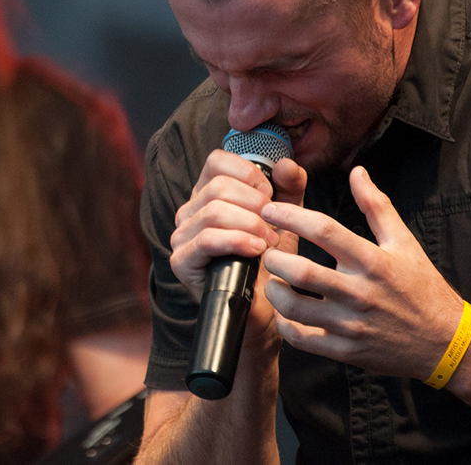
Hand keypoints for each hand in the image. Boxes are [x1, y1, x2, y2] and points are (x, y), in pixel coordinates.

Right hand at [169, 150, 306, 336]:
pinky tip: (256, 250)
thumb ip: (289, 188)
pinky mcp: (181, 261)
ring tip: (269, 241)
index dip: (247, 172)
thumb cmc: (271, 262)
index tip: (270, 193)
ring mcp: (181, 236)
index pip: (217, 161)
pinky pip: (206, 240)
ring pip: (213, 211)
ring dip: (250, 224)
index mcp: (209, 193)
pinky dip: (237, 241)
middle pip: (218, 186)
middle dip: (254, 203)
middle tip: (274, 224)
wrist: (266, 309)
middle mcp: (190, 211)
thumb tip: (288, 163)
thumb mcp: (286, 218)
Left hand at [260, 165, 463, 380]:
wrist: (446, 342)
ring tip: (272, 279)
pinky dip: (284, 324)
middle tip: (267, 250)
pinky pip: (302, 339)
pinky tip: (284, 312)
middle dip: (274, 257)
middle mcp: (360, 292)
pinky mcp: (346, 350)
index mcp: (372, 261)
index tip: (270, 210)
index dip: (291, 216)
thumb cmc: (423, 288)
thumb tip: (357, 172)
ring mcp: (351, 324)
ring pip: (295, 308)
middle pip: (302, 271)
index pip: (324, 230)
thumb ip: (377, 206)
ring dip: (274, 291)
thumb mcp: (405, 242)